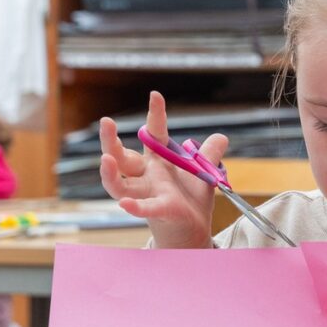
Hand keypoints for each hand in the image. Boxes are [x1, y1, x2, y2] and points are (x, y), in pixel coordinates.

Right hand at [99, 91, 227, 248]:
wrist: (193, 232)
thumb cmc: (191, 202)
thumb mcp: (203, 174)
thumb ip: (209, 154)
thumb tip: (221, 137)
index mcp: (158, 162)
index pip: (153, 134)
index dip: (155, 115)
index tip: (155, 95)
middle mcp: (148, 177)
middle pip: (122, 157)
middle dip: (111, 141)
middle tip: (106, 122)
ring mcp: (149, 194)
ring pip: (119, 185)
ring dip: (110, 172)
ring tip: (105, 159)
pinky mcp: (159, 211)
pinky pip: (143, 209)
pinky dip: (134, 207)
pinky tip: (125, 204)